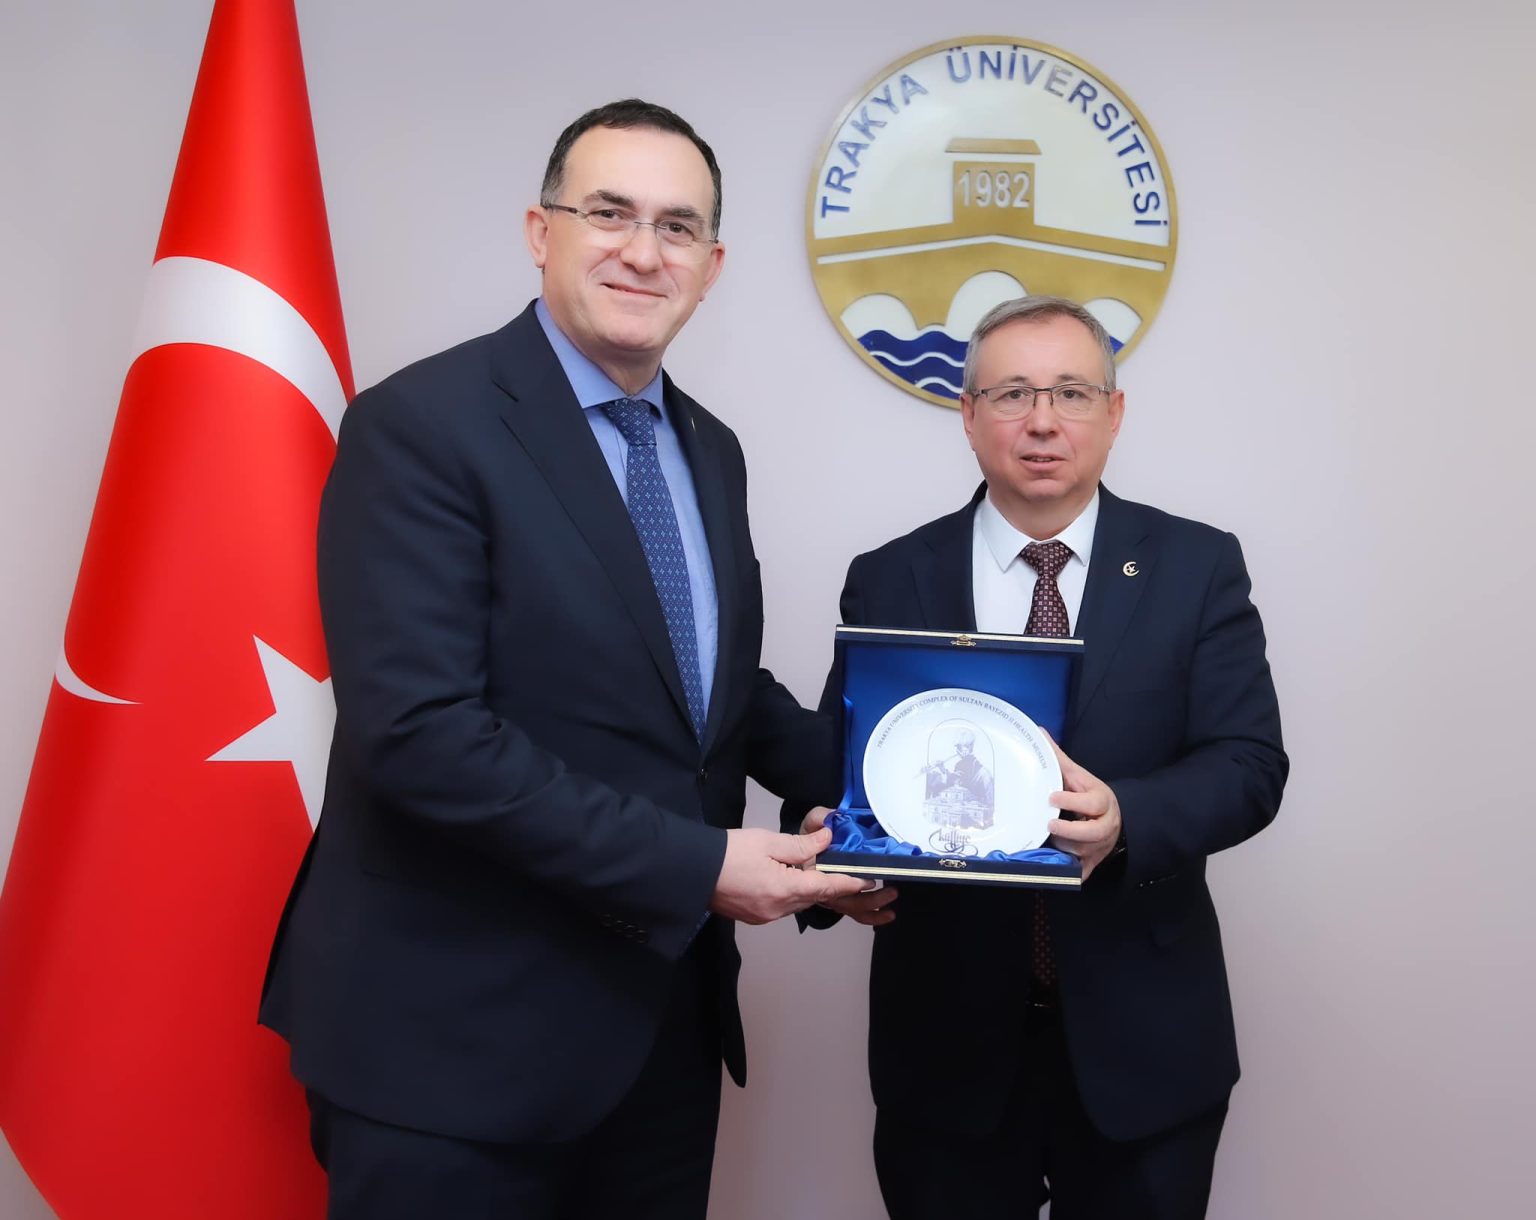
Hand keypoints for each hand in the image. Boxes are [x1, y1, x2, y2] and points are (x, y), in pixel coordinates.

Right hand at [709, 827, 867, 924]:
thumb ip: (800, 844)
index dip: (851, 884)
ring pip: (801, 902)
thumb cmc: (727, 852)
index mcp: (784, 889)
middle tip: (860, 882)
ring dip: (814, 890)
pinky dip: (795, 894)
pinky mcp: (756, 917)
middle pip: (816, 897)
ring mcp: (766, 917)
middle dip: (836, 889)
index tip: (871, 882)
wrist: (691, 872)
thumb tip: (827, 839)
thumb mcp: (766, 841)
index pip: (827, 887)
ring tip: (826, 878)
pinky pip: (785, 906)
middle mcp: (779, 909)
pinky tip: (793, 882)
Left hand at [1045, 737, 1121, 880]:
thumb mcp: (1079, 776)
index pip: (1091, 803)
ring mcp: (1099, 848)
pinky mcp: (1093, 864)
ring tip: (1049, 840)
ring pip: (1081, 853)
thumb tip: (1039, 733)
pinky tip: (1055, 870)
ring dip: (1064, 848)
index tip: (1051, 797)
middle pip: (1091, 834)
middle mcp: (1105, 826)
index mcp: (1102, 802)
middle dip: (1070, 831)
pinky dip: (1069, 873)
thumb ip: (1059, 758)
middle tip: (1049, 825)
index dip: (1072, 801)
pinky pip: (1081, 873)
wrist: (1115, 820)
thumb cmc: (1090, 795)